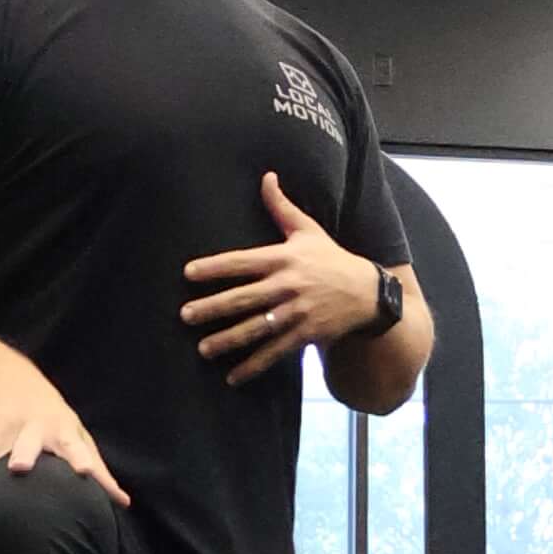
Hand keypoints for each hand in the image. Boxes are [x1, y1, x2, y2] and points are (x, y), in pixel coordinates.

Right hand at [0, 354, 127, 509]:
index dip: (81, 459)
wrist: (4, 375)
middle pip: (26, 442)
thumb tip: (123, 504)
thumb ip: (98, 469)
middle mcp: (29, 429)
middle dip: (23, 453)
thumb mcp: (75, 434)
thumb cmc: (51, 416)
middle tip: (19, 468)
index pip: (74, 446)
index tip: (85, 473)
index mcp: (58, 430)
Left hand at [181, 174, 380, 387]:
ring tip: (202, 349)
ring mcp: (297, 312)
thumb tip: (266, 176)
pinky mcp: (306, 335)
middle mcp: (288, 285)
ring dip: (228, 340)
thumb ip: (281, 207)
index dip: (215, 267)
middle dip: (212, 308)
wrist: (367, 293)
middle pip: (244, 298)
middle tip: (185, 315)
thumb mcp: (308, 230)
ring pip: (256, 328)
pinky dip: (254, 366)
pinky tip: (233, 376)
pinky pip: (275, 352)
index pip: (242, 262)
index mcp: (284, 258)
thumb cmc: (331, 258)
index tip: (188, 273)